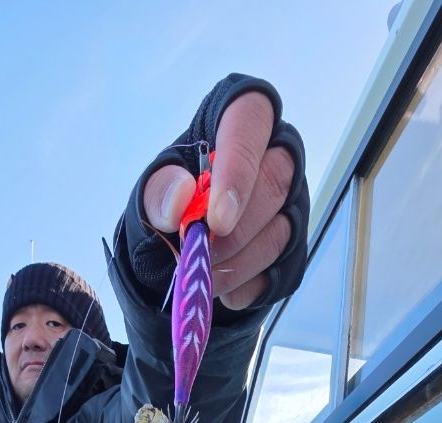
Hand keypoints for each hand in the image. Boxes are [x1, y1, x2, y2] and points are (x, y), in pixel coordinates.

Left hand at [142, 92, 294, 309]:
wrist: (172, 258)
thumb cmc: (169, 208)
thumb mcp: (148, 195)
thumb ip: (158, 192)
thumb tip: (180, 200)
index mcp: (235, 121)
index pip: (251, 117)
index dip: (239, 168)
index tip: (216, 219)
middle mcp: (275, 154)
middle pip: (276, 180)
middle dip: (236, 229)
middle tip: (203, 253)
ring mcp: (291, 202)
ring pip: (280, 231)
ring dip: (237, 263)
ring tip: (204, 274)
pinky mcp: (293, 246)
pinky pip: (279, 269)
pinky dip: (245, 286)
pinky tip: (222, 286)